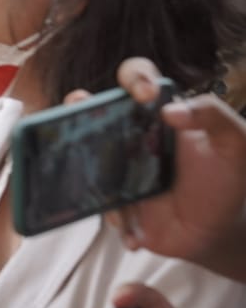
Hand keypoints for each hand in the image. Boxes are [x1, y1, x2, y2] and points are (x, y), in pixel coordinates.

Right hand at [65, 57, 245, 281]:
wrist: (217, 229)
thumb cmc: (225, 181)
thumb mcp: (235, 143)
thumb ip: (214, 116)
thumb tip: (171, 111)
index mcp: (157, 114)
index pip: (138, 77)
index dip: (134, 77)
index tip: (144, 95)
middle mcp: (130, 134)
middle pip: (92, 108)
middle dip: (78, 105)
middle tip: (82, 112)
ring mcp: (116, 166)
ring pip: (83, 154)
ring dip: (85, 166)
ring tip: (109, 190)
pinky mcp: (112, 198)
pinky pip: (97, 202)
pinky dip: (113, 218)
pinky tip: (133, 229)